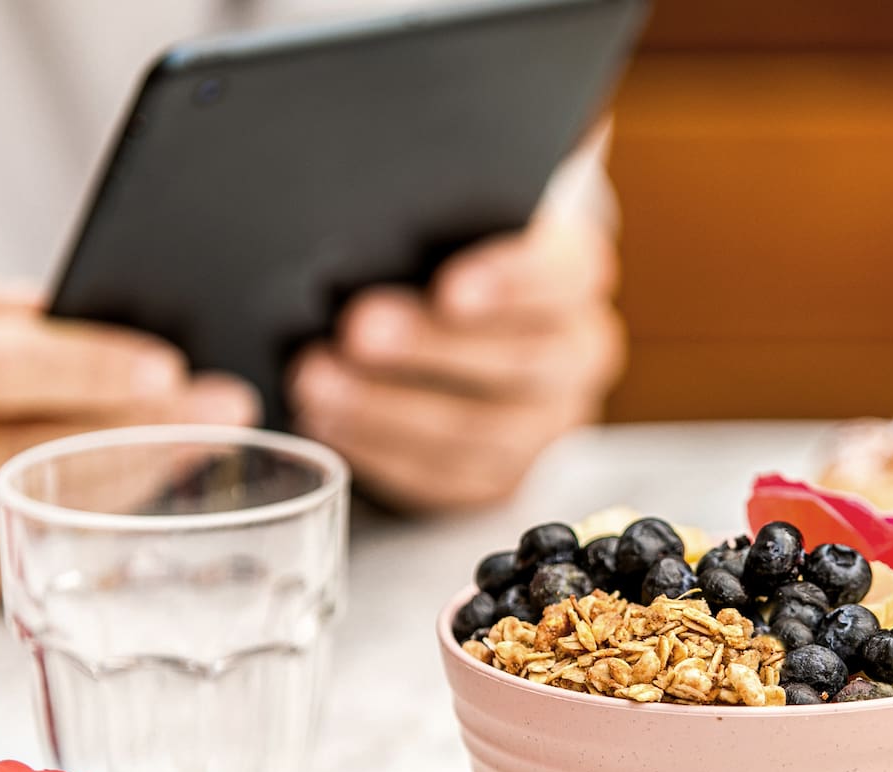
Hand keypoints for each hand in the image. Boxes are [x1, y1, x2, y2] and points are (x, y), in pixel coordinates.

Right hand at [0, 267, 258, 601]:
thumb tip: (77, 317)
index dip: (84, 371)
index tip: (169, 368)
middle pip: (28, 453)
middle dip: (141, 435)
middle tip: (227, 410)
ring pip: (30, 517)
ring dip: (131, 488)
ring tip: (207, 451)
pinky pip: (9, 563)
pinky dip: (84, 539)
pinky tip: (146, 512)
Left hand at [290, 214, 623, 509]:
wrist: (467, 322)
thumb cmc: (441, 251)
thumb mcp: (446, 215)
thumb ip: (429, 201)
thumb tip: (372, 172)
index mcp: (575, 273)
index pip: (562, 274)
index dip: (511, 282)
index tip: (450, 288)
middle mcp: (577, 352)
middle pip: (523, 362)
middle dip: (432, 350)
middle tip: (358, 330)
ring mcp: (545, 424)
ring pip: (480, 432)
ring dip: (389, 409)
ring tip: (316, 382)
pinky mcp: (501, 477)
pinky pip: (446, 478)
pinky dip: (381, 453)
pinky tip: (326, 421)